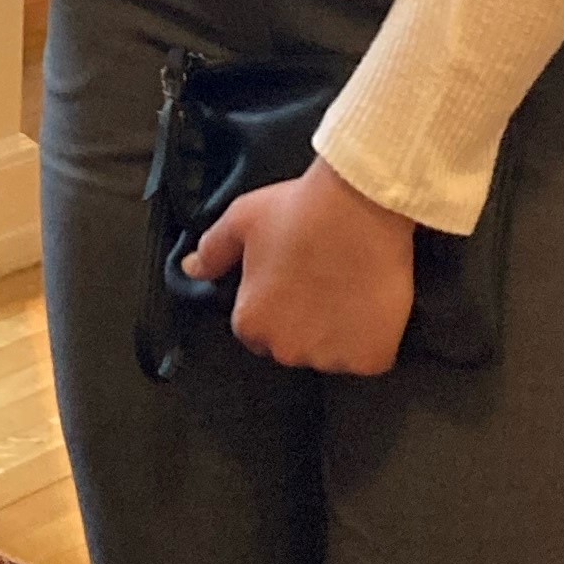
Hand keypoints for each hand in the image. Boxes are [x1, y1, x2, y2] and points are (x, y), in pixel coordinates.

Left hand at [186, 159, 416, 373]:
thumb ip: (213, 251)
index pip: (256, 330)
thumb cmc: (298, 210)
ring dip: (339, 334)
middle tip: (323, 282)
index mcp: (251, 322)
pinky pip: (369, 358)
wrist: (362, 205)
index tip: (293, 283)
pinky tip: (373, 307)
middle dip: (305, 323)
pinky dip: (373, 339)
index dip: (275, 306)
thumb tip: (190, 269)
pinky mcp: (370, 358)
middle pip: (293, 346)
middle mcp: (286, 349)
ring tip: (350, 291)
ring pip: (331, 354)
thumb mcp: (243, 220)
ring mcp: (330, 357)